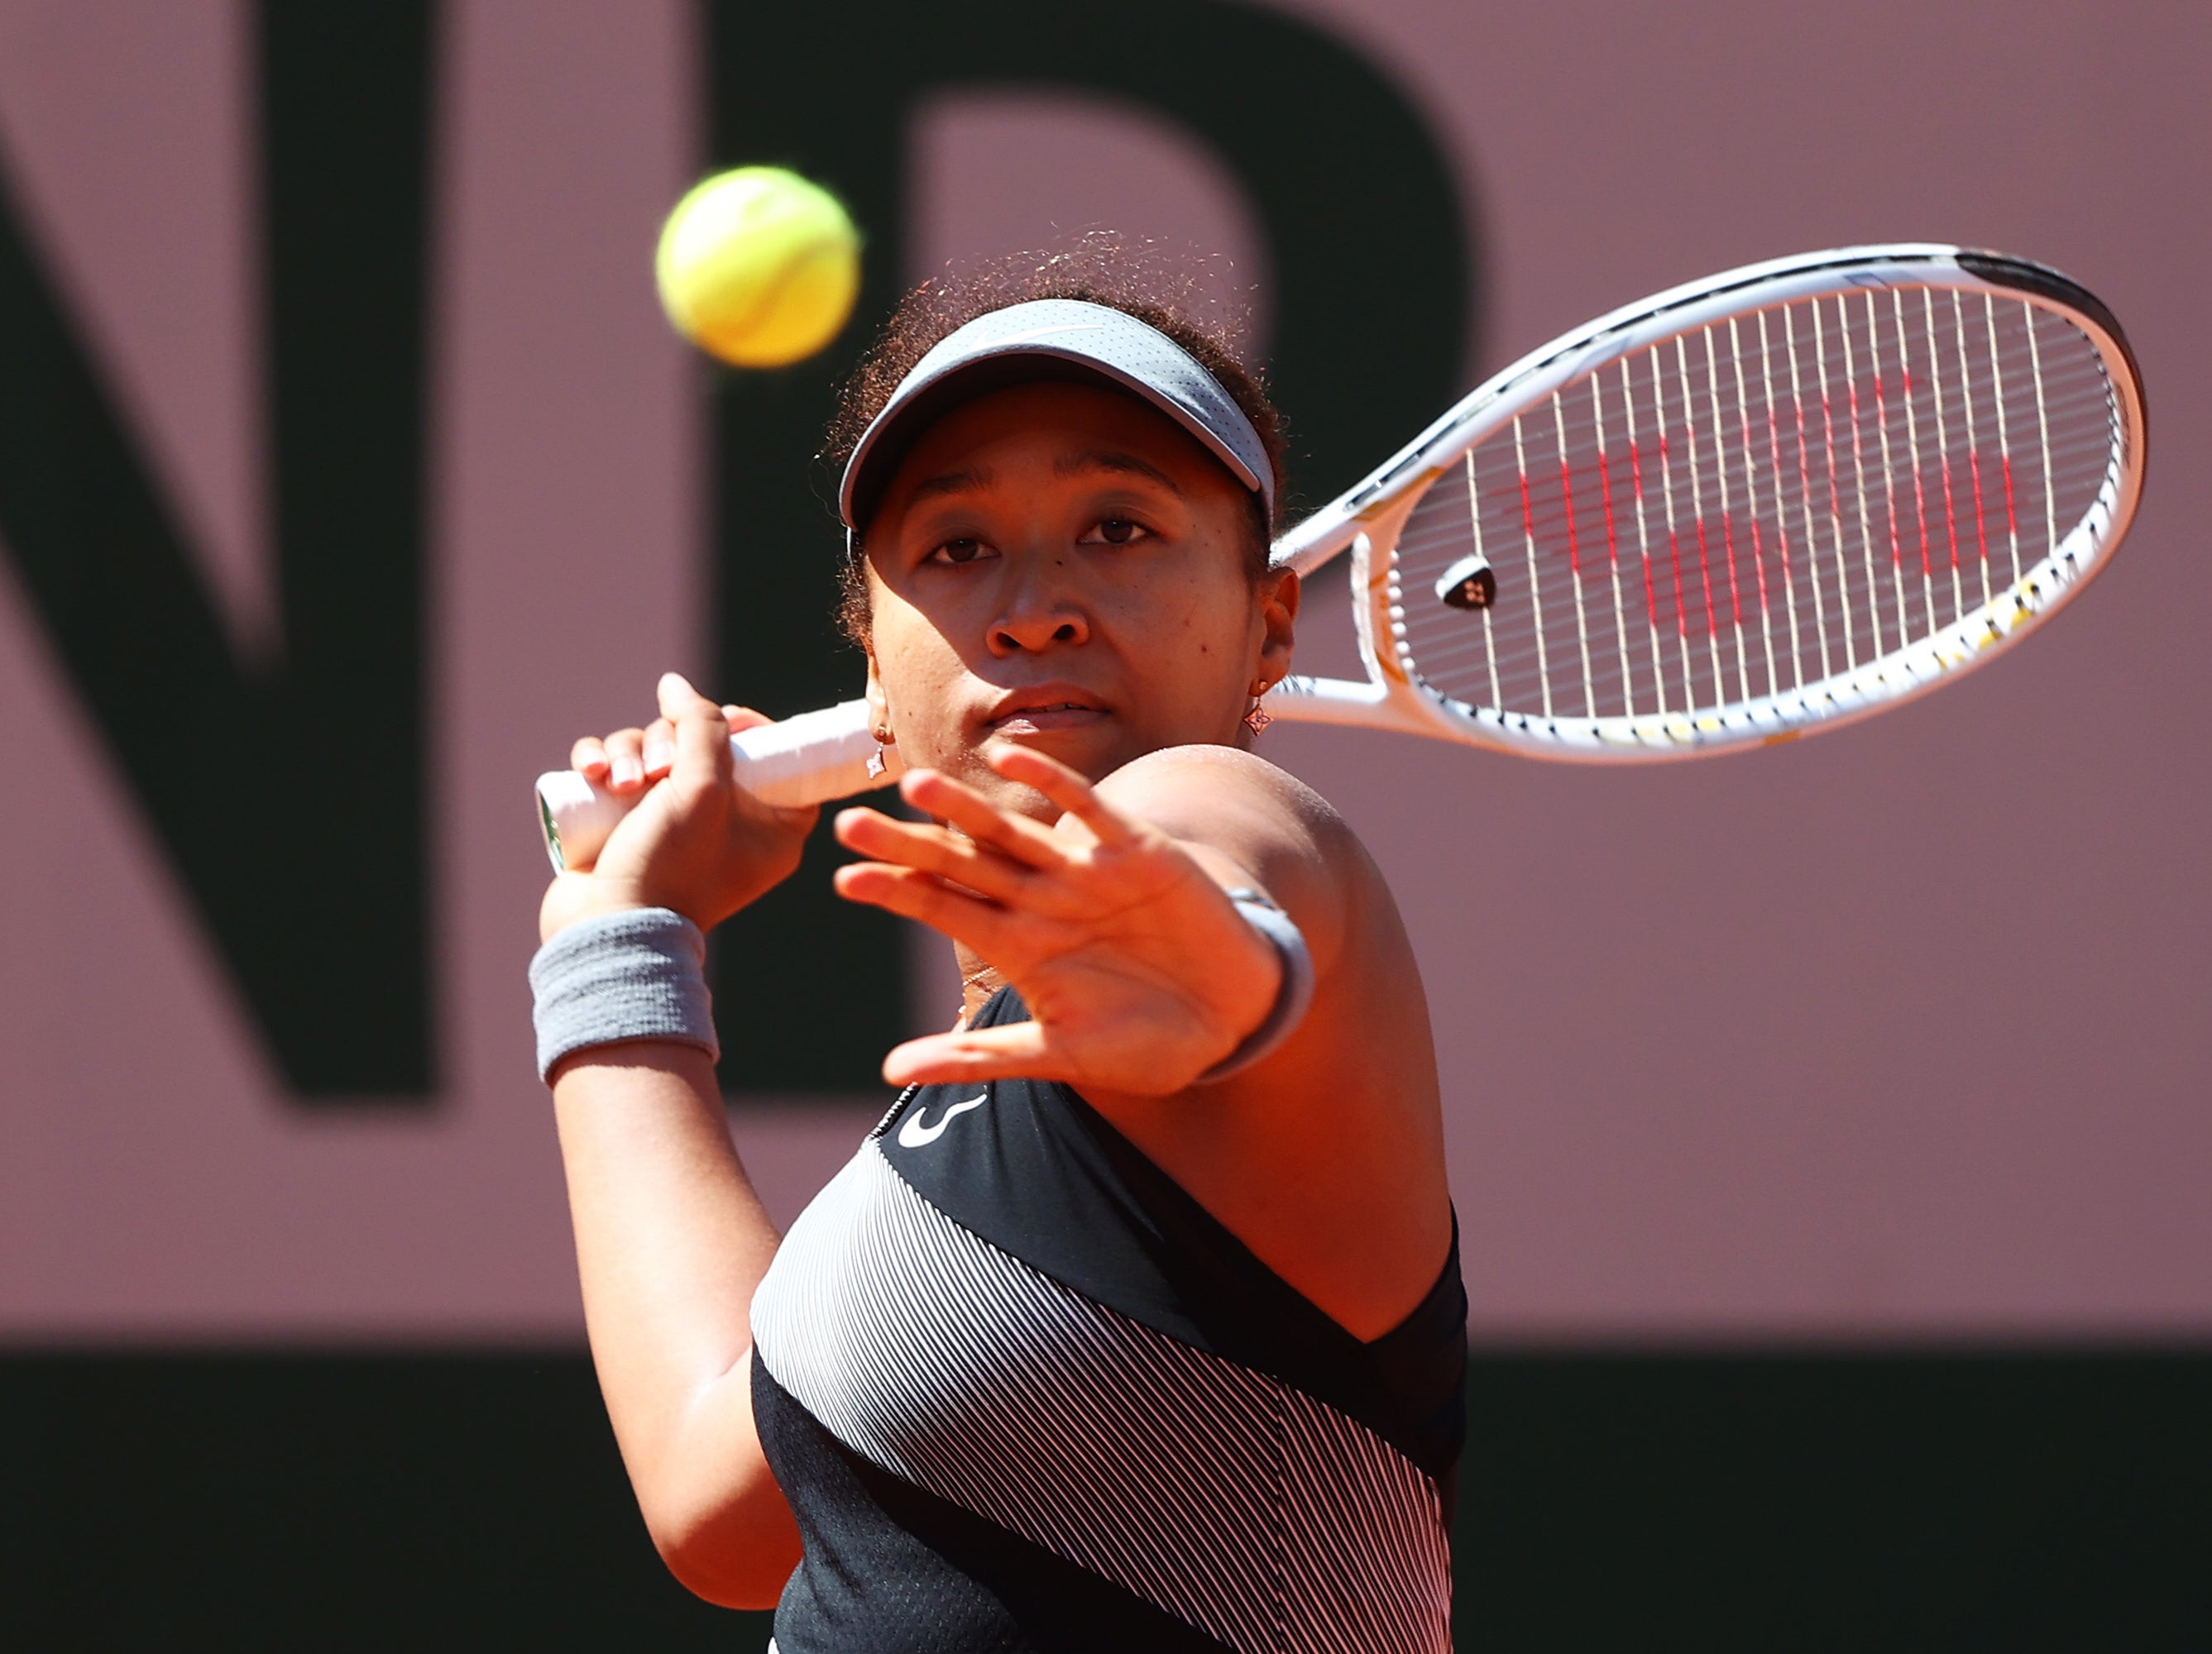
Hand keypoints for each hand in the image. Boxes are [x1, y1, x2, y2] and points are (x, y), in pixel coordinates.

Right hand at [540, 672, 817, 940]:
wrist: (607, 931)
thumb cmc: (671, 867)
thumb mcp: (702, 788)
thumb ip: (702, 726)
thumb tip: (675, 685)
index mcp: (769, 828)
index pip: (779, 761)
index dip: (753, 731)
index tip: (724, 719)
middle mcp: (724, 825)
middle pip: (704, 746)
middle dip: (669, 743)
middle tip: (657, 770)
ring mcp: (670, 824)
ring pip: (650, 752)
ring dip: (627, 752)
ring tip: (618, 783)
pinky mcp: (624, 823)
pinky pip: (613, 769)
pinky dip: (599, 762)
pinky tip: (592, 774)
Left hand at [831, 744, 1281, 1093]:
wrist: (1236, 1018)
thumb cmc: (1147, 1039)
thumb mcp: (1061, 1055)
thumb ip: (980, 1057)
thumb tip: (891, 1071)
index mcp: (1020, 947)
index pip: (946, 910)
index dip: (898, 893)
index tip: (844, 880)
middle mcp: (1043, 902)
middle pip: (964, 865)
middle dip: (910, 845)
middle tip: (850, 824)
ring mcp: (1086, 874)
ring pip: (1013, 833)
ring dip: (966, 809)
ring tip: (915, 784)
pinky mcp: (1137, 852)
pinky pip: (1088, 809)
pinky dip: (1053, 782)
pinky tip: (1013, 755)